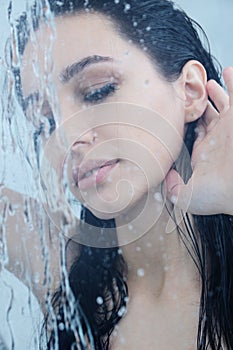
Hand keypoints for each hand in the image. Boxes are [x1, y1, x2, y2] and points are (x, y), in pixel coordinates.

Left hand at [165, 67, 232, 214]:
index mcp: (204, 150)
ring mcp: (229, 126)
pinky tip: (229, 72)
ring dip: (216, 91)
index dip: (187, 118)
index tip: (177, 108)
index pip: (194, 130)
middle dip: (201, 102)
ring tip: (208, 81)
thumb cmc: (218, 194)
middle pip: (207, 114)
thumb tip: (168, 176)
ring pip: (222, 103)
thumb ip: (173, 188)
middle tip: (193, 90)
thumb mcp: (188, 197)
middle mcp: (217, 136)